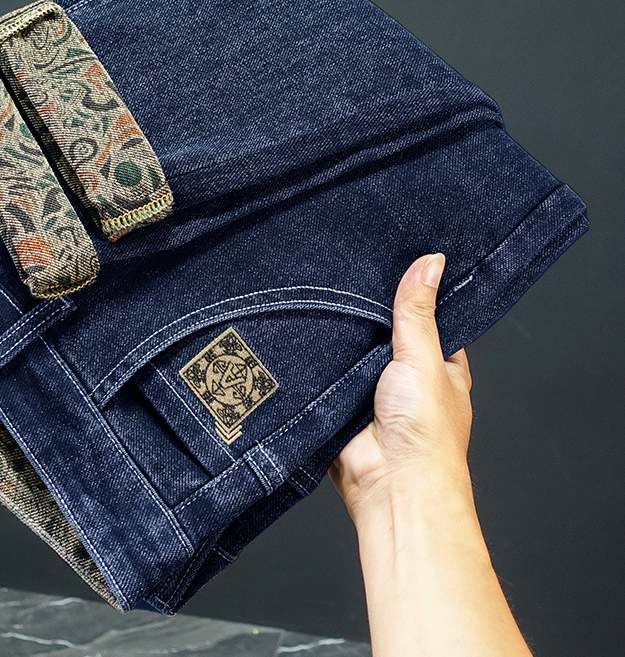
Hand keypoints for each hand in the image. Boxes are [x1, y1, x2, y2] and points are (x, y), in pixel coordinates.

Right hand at [328, 253, 473, 518]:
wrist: (390, 484)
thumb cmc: (426, 434)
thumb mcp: (424, 357)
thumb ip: (419, 312)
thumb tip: (431, 263)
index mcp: (440, 366)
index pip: (428, 319)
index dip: (414, 294)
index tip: (396, 262)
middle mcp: (406, 378)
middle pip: (384, 333)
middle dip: (369, 316)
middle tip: (349, 276)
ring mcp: (372, 392)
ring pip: (353, 353)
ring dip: (343, 341)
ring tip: (324, 299)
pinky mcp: (340, 404)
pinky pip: (327, 375)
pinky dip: (320, 363)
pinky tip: (307, 337)